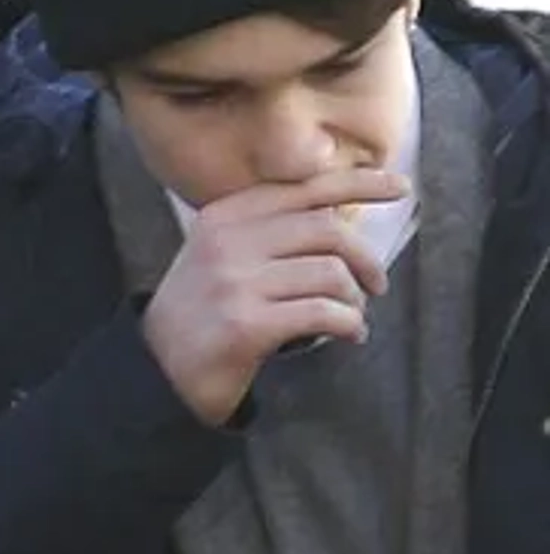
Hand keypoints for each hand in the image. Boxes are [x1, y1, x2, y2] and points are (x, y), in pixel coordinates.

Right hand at [140, 165, 410, 426]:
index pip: (304, 188)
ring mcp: (235, 283)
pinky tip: (349, 334)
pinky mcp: (246, 325)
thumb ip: (267, 230)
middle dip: (366, 259)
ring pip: (331, 275)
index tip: (399, 187)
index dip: (359, 183)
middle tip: (376, 284)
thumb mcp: (221, 255)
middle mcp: (228, 242)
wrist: (155, 370)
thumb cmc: (201, 312)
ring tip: (351, 316)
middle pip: (327, 231)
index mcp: (225, 215)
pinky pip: (324, 314)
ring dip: (355, 300)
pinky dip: (349, 325)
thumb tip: (342, 216)